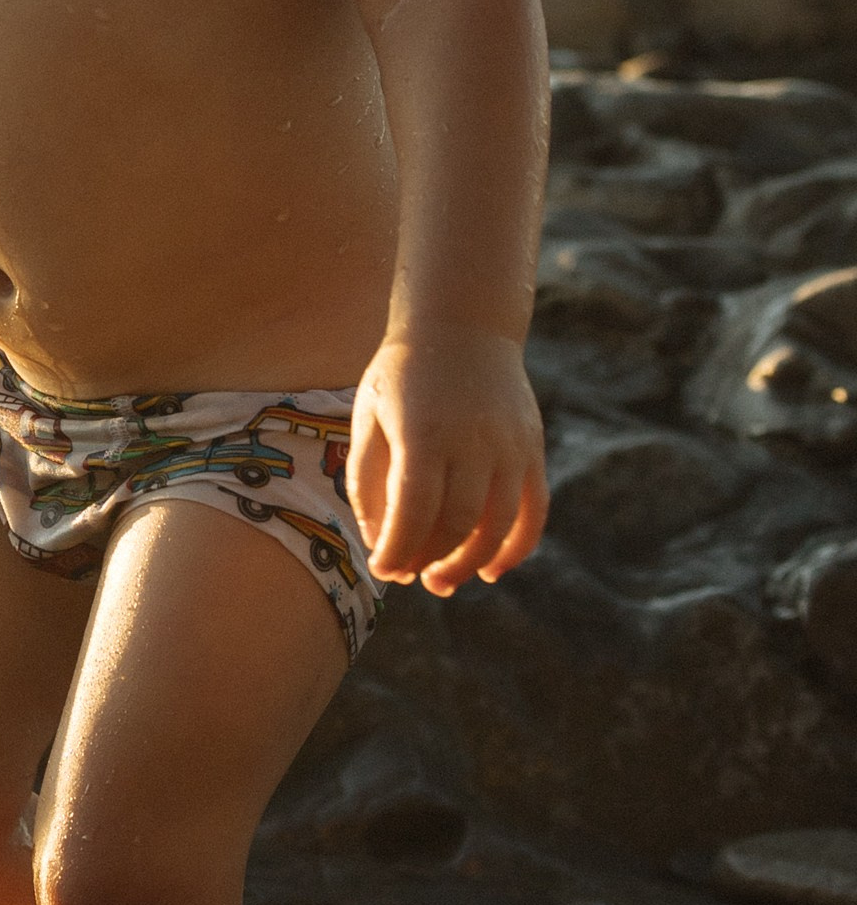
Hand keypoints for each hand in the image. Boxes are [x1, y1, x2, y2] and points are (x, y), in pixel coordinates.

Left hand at [348, 327, 545, 593]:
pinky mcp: (532, 449)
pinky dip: (517, 547)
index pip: (415, 509)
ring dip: (470, 562)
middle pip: (458, 523)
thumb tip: (381, 545)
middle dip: (430, 560)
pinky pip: (534, 511)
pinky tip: (491, 569)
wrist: (463, 324)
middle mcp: (474, 440)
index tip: (381, 569)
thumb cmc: (403, 375)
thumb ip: (370, 482)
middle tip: (409, 578)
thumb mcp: (370, 416)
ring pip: (499, 525)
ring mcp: (510, 446)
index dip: (398, 549)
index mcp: (424, 431)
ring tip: (442, 580)